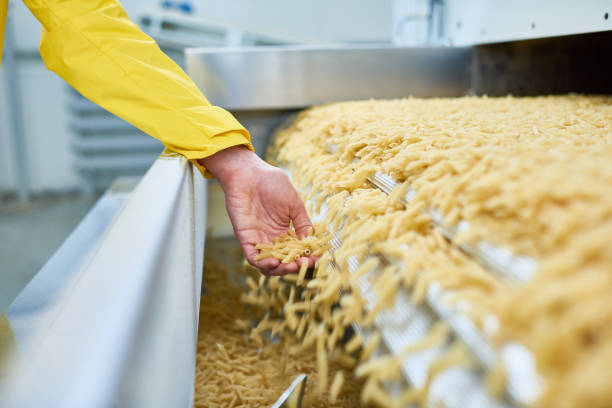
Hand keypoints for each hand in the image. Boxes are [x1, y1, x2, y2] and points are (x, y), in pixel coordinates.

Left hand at [199, 146, 316, 274]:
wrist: (249, 174)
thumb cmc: (271, 183)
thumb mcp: (294, 204)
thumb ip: (303, 223)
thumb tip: (312, 241)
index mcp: (285, 231)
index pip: (297, 251)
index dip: (306, 257)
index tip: (316, 258)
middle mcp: (272, 238)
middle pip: (283, 262)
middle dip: (294, 267)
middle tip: (303, 264)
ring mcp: (259, 239)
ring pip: (268, 265)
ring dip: (280, 270)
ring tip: (289, 266)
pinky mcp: (246, 238)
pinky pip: (253, 257)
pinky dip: (263, 264)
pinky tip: (274, 263)